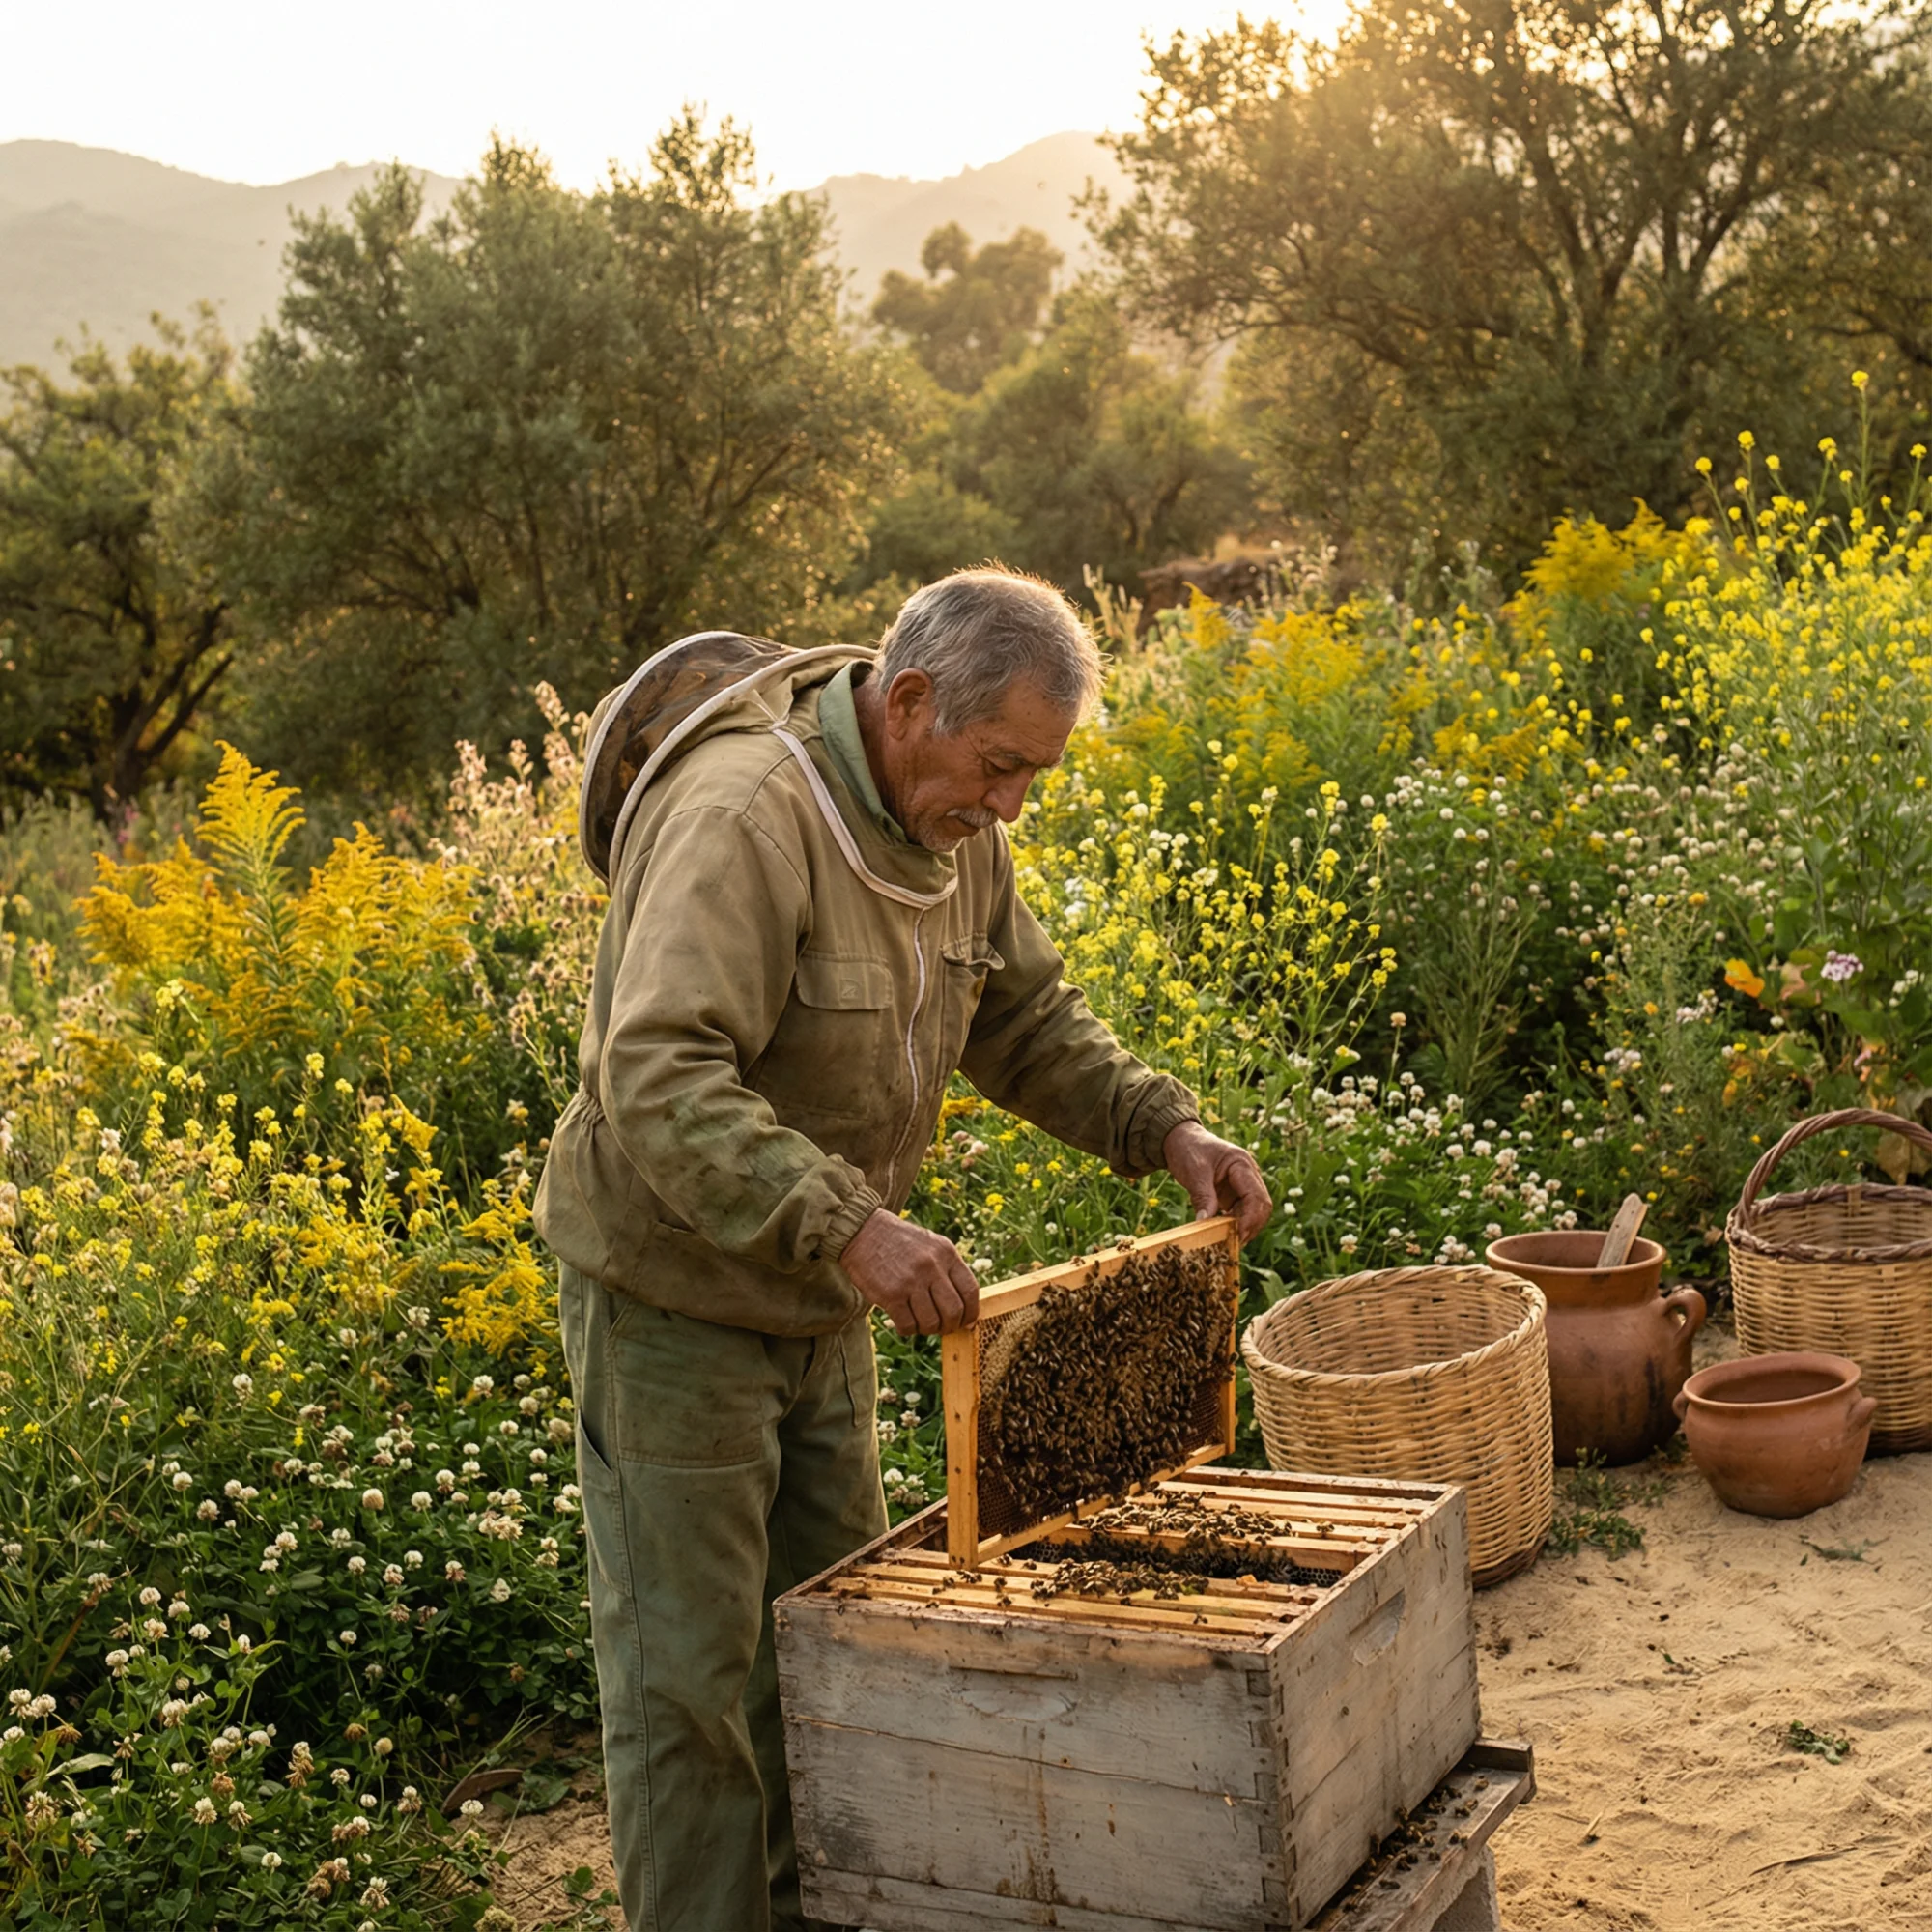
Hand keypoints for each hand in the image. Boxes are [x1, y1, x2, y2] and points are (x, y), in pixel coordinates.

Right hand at [840, 1209, 979, 1335]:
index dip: (971, 1313)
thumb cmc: (899, 1242)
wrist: (863, 1231)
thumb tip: (964, 1306)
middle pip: (954, 1311)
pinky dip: (908, 1330)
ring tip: (920, 1323)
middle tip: (942, 1327)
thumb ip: (948, 1270)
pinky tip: (903, 1321)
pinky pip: (908, 1325)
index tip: (966, 1323)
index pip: (970, 1291)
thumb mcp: (931, 1245)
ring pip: (932, 1323)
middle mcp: (931, 1266)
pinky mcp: (890, 1295)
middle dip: (950, 1326)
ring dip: (928, 1329)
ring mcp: (911, 1281)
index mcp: (946, 1253)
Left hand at [1163, 1121, 1272, 1243]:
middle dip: (1251, 1226)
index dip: (1251, 1218)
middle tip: (1234, 1244)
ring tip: (1227, 1242)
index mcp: (1242, 1164)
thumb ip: (1202, 1196)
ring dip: (1243, 1228)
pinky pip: (1240, 1213)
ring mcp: (1242, 1185)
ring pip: (1253, 1212)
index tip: (1237, 1236)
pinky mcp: (1233, 1195)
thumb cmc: (1188, 1149)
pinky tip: (1222, 1235)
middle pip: (1261, 1206)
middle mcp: (1248, 1175)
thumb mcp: (1193, 1171)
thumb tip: (1205, 1223)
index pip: (1256, 1196)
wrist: (1180, 1139)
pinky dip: (1234, 1225)